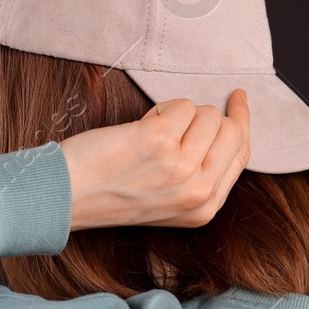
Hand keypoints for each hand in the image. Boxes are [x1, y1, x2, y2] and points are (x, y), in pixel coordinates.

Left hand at [57, 89, 250, 231]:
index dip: (241, 123)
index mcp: (204, 207)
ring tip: (147, 133)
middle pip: (232, 131)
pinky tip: (138, 128)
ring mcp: (181, 166)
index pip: (241, 155)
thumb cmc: (109, 191)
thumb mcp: (167, 198)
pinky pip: (181, 105)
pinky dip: (159, 109)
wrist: (67, 195)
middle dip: (208, 117)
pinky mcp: (159, 141)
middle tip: (176, 122)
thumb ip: (199, 173)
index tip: (238, 101)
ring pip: (207, 114)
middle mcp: (198, 191)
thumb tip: (224, 128)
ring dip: (178, 114)